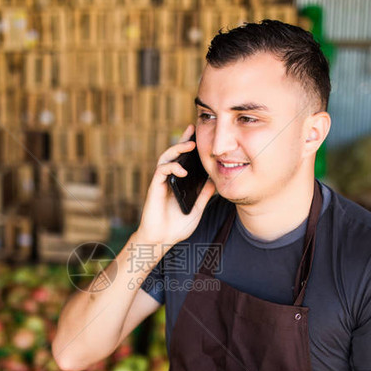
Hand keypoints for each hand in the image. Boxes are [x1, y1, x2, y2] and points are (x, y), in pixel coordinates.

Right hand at [136, 124, 215, 246]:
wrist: (161, 240)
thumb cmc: (176, 227)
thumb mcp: (197, 209)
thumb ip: (204, 195)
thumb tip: (215, 180)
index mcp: (178, 183)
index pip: (184, 161)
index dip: (190, 147)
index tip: (199, 135)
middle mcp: (169, 180)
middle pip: (174, 154)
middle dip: (183, 141)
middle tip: (192, 130)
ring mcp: (161, 182)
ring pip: (166, 158)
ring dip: (176, 149)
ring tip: (189, 145)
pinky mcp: (155, 187)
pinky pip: (161, 171)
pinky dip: (172, 167)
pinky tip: (182, 170)